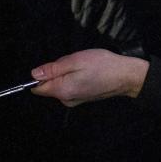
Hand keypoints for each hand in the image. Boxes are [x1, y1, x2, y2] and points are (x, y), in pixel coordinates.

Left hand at [30, 49, 148, 107]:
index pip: (38, 88)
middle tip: (72, 63)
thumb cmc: (101, 65)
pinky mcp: (83, 98)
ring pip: (60, 85)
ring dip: (66, 74)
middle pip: (49, 86)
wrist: (126, 76)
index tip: (53, 66)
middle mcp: (66, 100)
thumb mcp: (74, 61)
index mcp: (62, 91)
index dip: (40, 76)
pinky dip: (74, 78)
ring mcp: (75, 100)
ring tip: (82, 67)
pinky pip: (70, 87)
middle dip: (56, 72)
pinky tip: (86, 72)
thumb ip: (53, 69)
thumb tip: (34, 74)